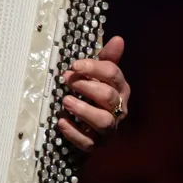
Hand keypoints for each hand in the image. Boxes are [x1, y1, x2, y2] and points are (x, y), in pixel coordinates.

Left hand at [57, 35, 128, 151]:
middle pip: (108, 97)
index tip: (74, 66)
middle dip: (86, 87)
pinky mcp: (97, 144)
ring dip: (83, 110)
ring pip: (104, 121)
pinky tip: (61, 122)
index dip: (94, 68)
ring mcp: (109, 128)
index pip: (113, 75)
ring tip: (65, 101)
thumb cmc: (96, 95)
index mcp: (120, 88)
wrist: (94, 127)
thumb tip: (118, 39)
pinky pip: (89, 143)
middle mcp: (119, 109)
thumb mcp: (101, 75)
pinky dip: (74, 133)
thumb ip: (107, 58)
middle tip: (67, 80)